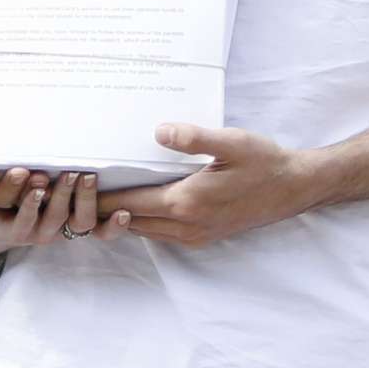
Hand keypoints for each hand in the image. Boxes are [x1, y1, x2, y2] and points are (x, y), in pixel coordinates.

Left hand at [0, 170, 129, 257]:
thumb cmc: (23, 195)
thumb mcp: (48, 182)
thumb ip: (67, 173)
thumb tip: (89, 141)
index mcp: (72, 219)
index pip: (101, 228)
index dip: (115, 225)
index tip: (125, 212)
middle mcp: (60, 229)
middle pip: (83, 221)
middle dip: (88, 197)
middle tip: (89, 174)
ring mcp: (38, 232)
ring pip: (57, 218)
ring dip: (63, 195)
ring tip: (68, 175)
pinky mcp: (15, 232)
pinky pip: (26, 220)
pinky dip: (32, 203)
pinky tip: (36, 188)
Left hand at [94, 124, 322, 247]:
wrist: (294, 189)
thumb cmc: (264, 163)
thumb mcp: (232, 142)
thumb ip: (194, 138)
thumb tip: (158, 131)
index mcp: (187, 203)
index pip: (129, 203)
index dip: (100, 196)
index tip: (75, 186)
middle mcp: (187, 226)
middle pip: (131, 221)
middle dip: (103, 209)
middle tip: (74, 193)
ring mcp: (196, 235)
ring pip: (145, 230)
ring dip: (121, 216)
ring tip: (96, 198)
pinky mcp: (204, 236)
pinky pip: (162, 233)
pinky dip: (142, 220)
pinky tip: (136, 203)